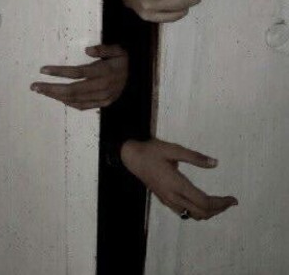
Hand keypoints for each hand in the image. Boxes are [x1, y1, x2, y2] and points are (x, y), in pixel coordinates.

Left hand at [30, 44, 127, 109]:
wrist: (138, 75)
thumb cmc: (123, 59)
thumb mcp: (118, 49)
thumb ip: (104, 49)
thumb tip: (87, 50)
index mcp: (104, 72)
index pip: (77, 73)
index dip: (59, 72)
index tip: (43, 70)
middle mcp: (102, 87)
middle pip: (72, 90)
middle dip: (51, 89)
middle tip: (35, 86)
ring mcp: (103, 98)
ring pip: (75, 100)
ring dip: (56, 96)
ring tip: (42, 91)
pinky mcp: (103, 104)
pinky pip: (83, 106)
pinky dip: (69, 103)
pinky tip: (58, 98)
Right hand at [120, 138, 237, 220]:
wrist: (131, 157)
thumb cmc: (152, 151)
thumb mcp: (173, 149)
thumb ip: (195, 157)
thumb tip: (215, 163)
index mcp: (177, 184)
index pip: (204, 202)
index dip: (221, 203)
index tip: (233, 199)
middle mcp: (173, 196)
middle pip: (201, 212)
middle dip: (218, 209)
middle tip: (230, 201)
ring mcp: (167, 200)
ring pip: (192, 215)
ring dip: (208, 212)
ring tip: (218, 203)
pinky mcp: (164, 199)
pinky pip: (184, 212)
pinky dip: (197, 211)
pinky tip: (200, 202)